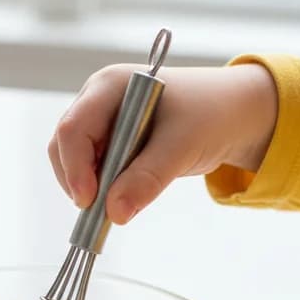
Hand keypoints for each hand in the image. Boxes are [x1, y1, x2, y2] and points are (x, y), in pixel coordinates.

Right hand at [48, 62, 277, 224]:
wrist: (234, 114)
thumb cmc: (211, 115)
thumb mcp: (182, 146)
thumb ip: (147, 178)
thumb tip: (114, 213)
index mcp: (110, 86)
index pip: (73, 129)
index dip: (75, 167)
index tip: (90, 202)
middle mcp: (98, 101)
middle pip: (65, 146)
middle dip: (79, 180)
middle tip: (101, 211)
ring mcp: (103, 123)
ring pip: (75, 162)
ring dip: (90, 188)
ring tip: (117, 204)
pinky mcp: (112, 144)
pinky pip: (94, 171)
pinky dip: (102, 189)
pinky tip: (123, 196)